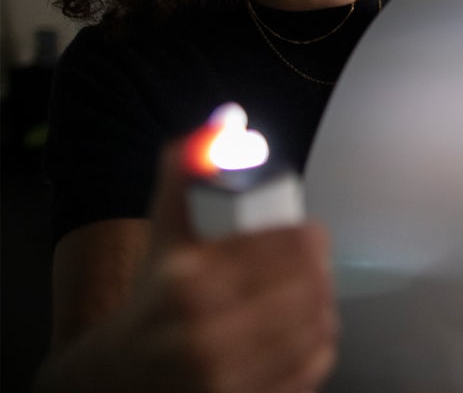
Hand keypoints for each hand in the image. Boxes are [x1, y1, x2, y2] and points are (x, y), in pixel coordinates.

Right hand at [37, 137, 338, 392]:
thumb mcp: (163, 233)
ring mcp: (226, 378)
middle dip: (316, 269)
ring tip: (309, 290)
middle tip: (313, 260)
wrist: (111, 381)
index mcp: (186, 283)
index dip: (307, 238)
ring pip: (315, 328)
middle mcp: (204, 335)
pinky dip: (317, 344)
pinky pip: (312, 368)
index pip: (285, 249)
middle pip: (306, 289)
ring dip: (321, 304)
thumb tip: (221, 124)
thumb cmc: (148, 299)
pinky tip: (304, 328)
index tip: (308, 232)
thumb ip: (188, 173)